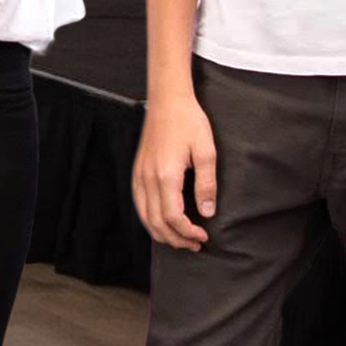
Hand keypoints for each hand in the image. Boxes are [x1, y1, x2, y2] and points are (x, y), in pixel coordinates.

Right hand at [132, 95, 218, 250]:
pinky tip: (163, 223)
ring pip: (145, 217)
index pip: (173, 217)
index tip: (203, 236)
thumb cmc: (188, 122)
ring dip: (162, 233)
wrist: (167, 100)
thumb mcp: (206, 152)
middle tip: (195, 244)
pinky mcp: (138, 171)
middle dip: (176, 239)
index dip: (188, 232)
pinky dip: (150, 220)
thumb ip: (207, 184)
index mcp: (165, 175)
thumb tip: (207, 213)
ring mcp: (140, 175)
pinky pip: (140, 204)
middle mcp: (148, 178)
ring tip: (181, 239)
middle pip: (157, 222)